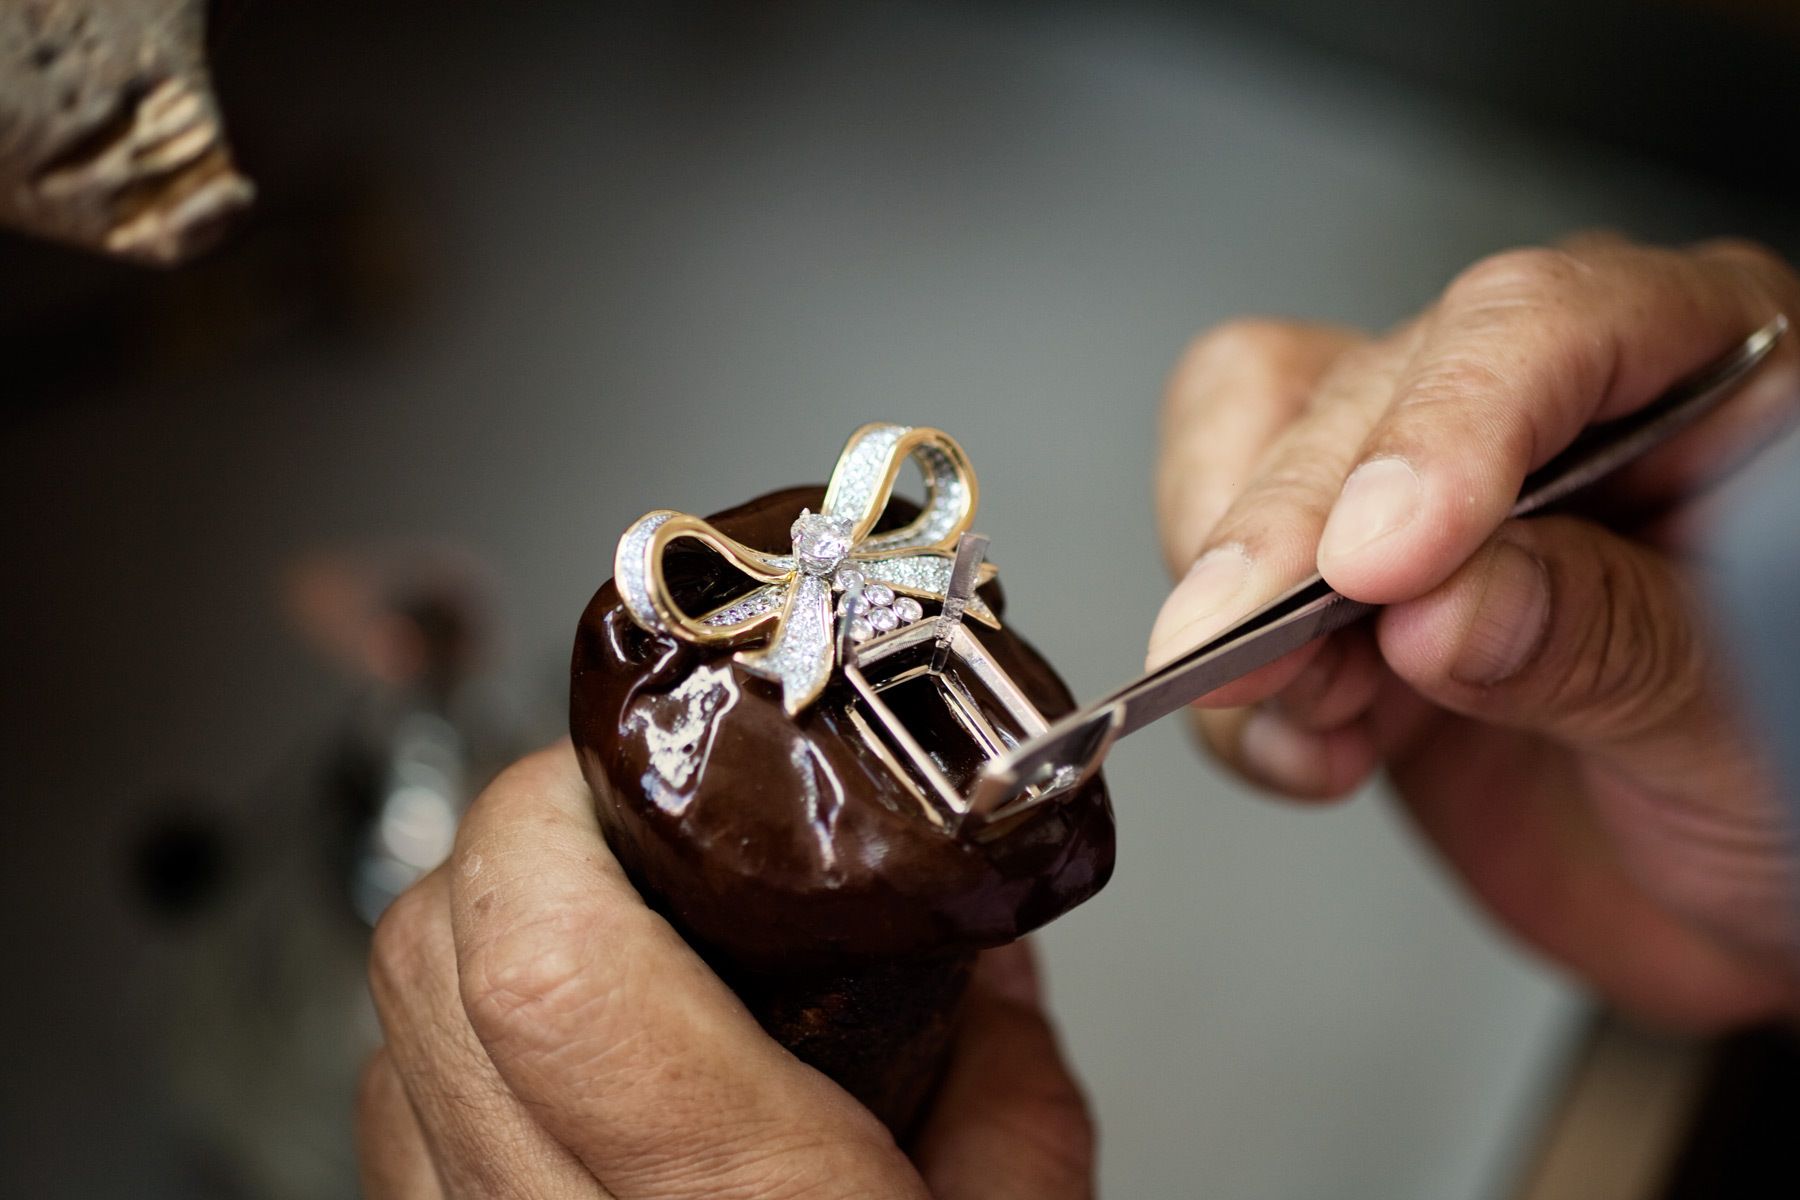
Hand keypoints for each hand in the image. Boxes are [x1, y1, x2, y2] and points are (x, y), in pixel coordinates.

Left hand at [357, 745, 1094, 1199]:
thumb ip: (1003, 1058)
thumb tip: (971, 926)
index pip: (538, 952)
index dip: (555, 810)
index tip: (635, 767)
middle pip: (430, 956)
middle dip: (521, 840)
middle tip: (636, 823)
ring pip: (390, 1026)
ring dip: (482, 933)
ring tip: (610, 927)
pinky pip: (390, 1119)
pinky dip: (454, 1040)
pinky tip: (565, 1050)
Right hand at [1150, 236, 1799, 1030]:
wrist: (1755, 898)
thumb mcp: (1752, 717)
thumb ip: (1606, 642)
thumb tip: (1440, 609)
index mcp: (1704, 370)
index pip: (1541, 323)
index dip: (1446, 423)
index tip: (1382, 558)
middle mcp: (1552, 412)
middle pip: (1366, 392)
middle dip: (1288, 527)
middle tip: (1248, 643)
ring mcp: (1437, 505)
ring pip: (1257, 451)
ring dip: (1242, 597)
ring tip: (1294, 708)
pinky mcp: (1352, 605)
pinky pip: (1230, 593)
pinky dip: (1234, 694)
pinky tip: (1309, 752)